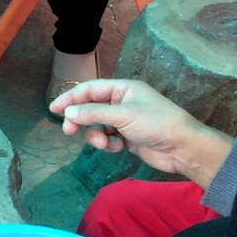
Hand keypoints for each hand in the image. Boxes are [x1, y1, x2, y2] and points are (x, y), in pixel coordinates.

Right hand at [49, 79, 231, 183]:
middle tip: (68, 131)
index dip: (71, 98)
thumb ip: (93, 113)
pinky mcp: (127, 138)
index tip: (54, 109)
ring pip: (97, 126)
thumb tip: (67, 112)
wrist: (182, 148)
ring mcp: (125, 121)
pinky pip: (107, 138)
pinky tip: (118, 148)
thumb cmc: (156, 123)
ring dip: (96, 136)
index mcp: (123, 89)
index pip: (90, 89)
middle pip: (90, 108)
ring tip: (104, 144)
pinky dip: (109, 144)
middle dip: (81, 120)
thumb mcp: (123, 115)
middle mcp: (122, 102)